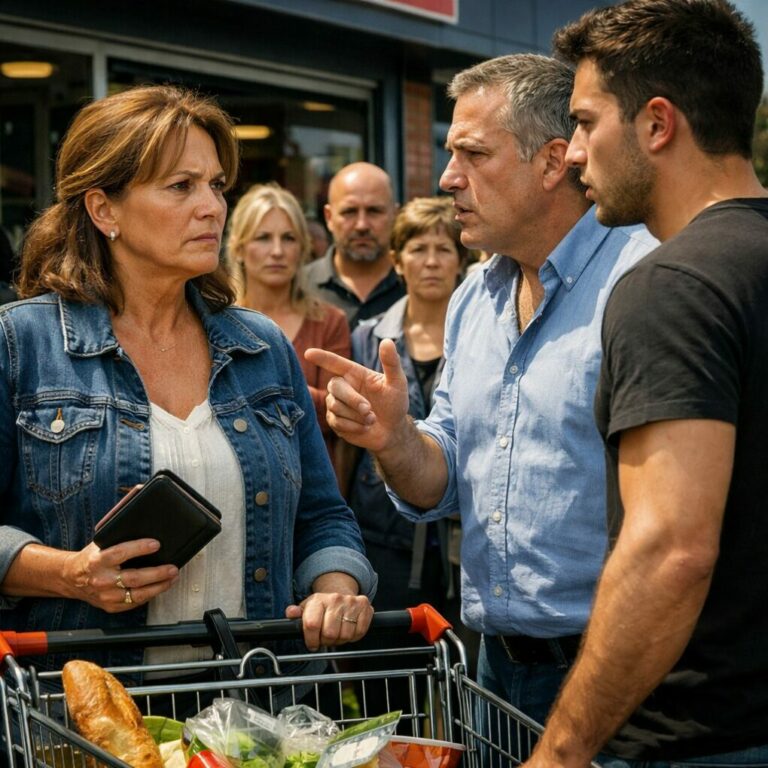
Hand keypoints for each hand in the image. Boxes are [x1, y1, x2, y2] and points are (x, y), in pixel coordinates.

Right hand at [62, 540, 178, 612]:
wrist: (71, 578)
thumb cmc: (91, 559)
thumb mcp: (100, 544)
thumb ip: (118, 540)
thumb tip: (144, 528)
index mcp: (98, 561)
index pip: (121, 553)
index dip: (140, 548)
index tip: (156, 544)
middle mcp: (102, 579)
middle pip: (134, 578)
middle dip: (157, 573)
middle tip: (172, 568)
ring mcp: (106, 595)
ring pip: (137, 594)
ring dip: (158, 587)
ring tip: (172, 578)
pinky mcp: (110, 606)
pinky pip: (134, 603)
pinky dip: (149, 595)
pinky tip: (159, 588)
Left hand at [285, 593, 372, 650]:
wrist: (340, 592)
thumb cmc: (322, 606)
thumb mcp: (306, 608)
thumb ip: (296, 613)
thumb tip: (290, 613)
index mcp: (318, 599)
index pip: (312, 624)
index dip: (311, 640)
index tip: (312, 644)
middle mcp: (335, 599)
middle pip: (330, 634)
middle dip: (326, 641)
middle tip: (325, 638)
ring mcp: (351, 602)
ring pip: (345, 636)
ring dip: (340, 640)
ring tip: (336, 634)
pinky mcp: (365, 607)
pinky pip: (359, 632)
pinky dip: (354, 637)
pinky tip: (348, 630)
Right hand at [304, 339, 408, 453]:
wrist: (392, 430)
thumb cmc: (395, 403)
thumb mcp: (397, 382)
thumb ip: (391, 363)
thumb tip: (387, 341)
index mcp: (355, 373)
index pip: (335, 363)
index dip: (322, 357)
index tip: (308, 353)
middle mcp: (343, 386)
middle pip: (334, 386)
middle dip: (352, 399)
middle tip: (370, 410)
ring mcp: (336, 404)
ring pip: (335, 406)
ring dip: (357, 415)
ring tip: (371, 419)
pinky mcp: (334, 421)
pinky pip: (337, 422)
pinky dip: (354, 426)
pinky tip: (364, 427)